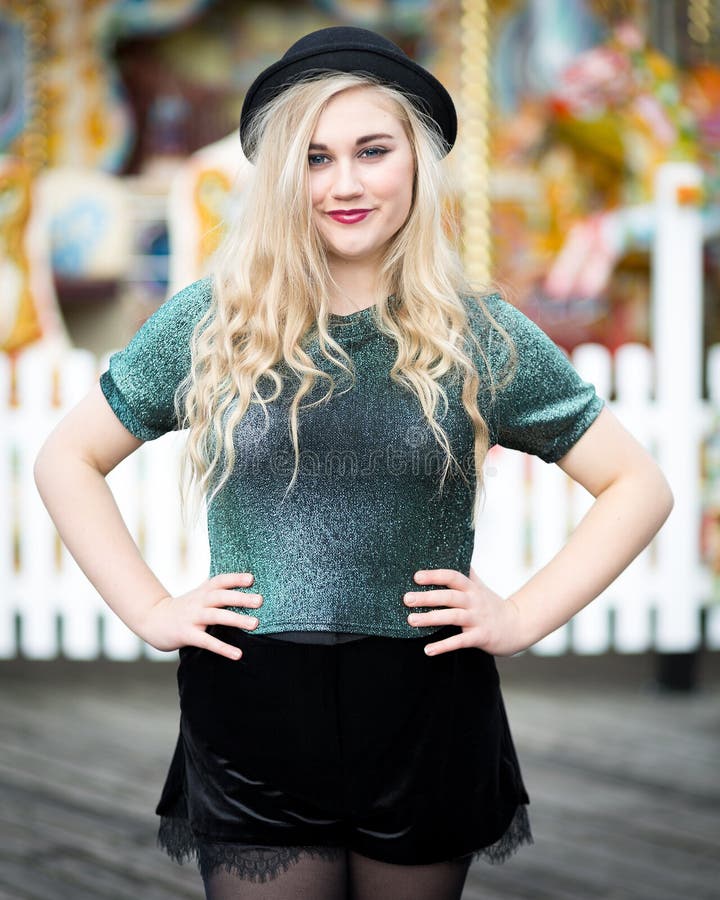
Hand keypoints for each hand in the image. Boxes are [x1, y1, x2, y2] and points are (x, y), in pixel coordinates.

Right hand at [139, 572, 262, 659]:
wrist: (152, 619)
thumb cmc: (183, 608)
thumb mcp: (198, 595)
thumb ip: (216, 591)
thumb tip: (244, 586)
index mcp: (202, 591)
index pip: (219, 580)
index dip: (235, 578)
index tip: (251, 578)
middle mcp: (198, 602)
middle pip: (220, 596)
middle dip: (240, 598)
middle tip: (259, 600)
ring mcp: (192, 618)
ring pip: (216, 616)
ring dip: (236, 619)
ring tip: (255, 624)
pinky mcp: (187, 635)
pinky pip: (207, 641)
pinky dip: (223, 647)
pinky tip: (238, 654)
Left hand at [404, 565, 526, 656]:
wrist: (518, 626)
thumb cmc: (492, 605)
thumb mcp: (480, 587)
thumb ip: (466, 574)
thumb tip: (452, 553)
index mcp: (472, 588)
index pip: (453, 577)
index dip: (435, 575)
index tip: (416, 577)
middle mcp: (474, 601)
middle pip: (449, 596)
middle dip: (427, 597)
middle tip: (407, 599)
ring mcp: (477, 619)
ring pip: (452, 617)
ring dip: (431, 618)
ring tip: (411, 620)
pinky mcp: (481, 637)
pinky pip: (460, 641)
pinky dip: (444, 646)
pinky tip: (428, 650)